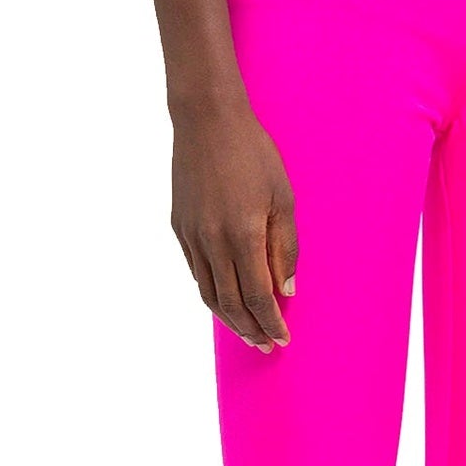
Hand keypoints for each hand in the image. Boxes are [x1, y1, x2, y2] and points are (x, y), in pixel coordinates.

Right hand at [170, 94, 297, 350]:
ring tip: (248, 332)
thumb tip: (286, 289)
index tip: (282, 339)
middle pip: (230, 303)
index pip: (256, 295)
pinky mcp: (179, 227)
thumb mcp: (283, 199)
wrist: (206, 119)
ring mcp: (191, 235)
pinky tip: (226, 301)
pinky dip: (212, 294)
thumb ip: (285, 247)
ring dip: (229, 319)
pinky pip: (196, 273)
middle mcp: (212, 241)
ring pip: (208, 293)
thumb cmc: (253, 153)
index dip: (270, 321)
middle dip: (250, 329)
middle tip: (267, 345)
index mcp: (242, 234)